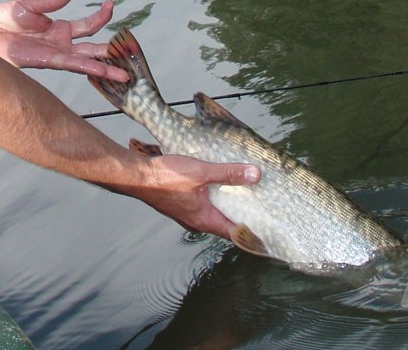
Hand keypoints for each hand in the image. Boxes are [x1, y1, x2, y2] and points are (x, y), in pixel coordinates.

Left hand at [0, 0, 128, 80]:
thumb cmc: (4, 16)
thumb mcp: (30, 3)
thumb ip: (53, 0)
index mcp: (60, 28)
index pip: (88, 25)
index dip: (102, 16)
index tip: (111, 5)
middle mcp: (61, 44)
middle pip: (92, 48)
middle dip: (111, 52)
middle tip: (130, 53)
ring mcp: (54, 55)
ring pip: (85, 62)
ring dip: (104, 68)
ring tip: (123, 75)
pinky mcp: (45, 62)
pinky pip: (70, 65)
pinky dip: (86, 68)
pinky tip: (99, 71)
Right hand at [130, 153, 261, 239]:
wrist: (136, 176)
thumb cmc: (166, 177)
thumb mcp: (202, 172)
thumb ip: (229, 173)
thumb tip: (256, 175)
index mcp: (205, 220)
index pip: (236, 234)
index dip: (254, 233)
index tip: (270, 231)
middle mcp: (197, 222)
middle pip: (227, 225)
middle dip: (244, 218)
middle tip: (264, 210)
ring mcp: (188, 215)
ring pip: (214, 215)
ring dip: (229, 208)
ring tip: (246, 196)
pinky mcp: (180, 205)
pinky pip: (204, 207)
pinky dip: (216, 200)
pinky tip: (220, 186)